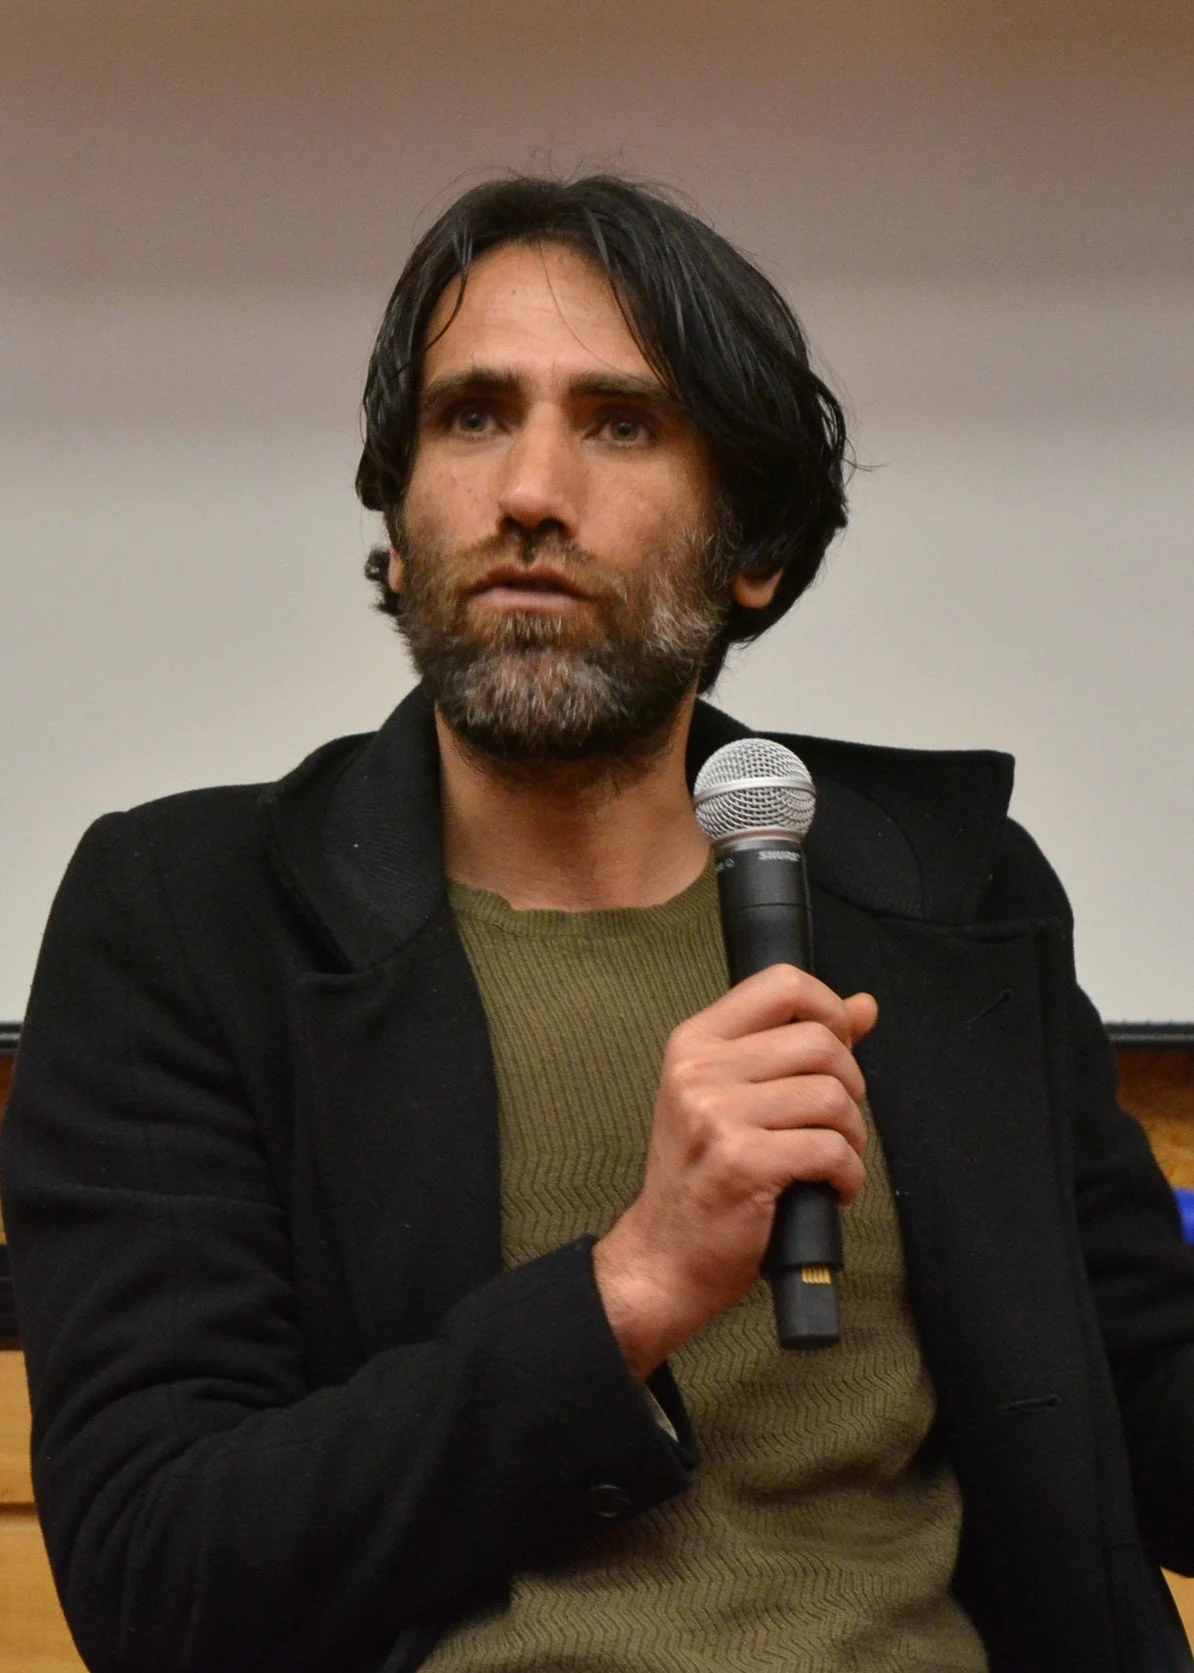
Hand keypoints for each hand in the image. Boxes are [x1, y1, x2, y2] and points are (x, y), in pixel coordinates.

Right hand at [593, 966, 877, 1380]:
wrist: (664, 1257)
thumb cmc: (705, 1176)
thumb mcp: (734, 1096)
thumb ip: (796, 1045)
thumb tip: (864, 1006)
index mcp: (695, 1042)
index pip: (782, 983)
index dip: (829, 1010)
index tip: (838, 1049)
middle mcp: (698, 1070)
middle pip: (819, 1041)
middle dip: (851, 1085)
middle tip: (838, 1123)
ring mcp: (716, 1115)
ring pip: (832, 1096)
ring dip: (852, 1135)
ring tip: (833, 1159)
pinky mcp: (742, 1163)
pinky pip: (830, 1149)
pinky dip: (848, 1174)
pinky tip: (833, 1189)